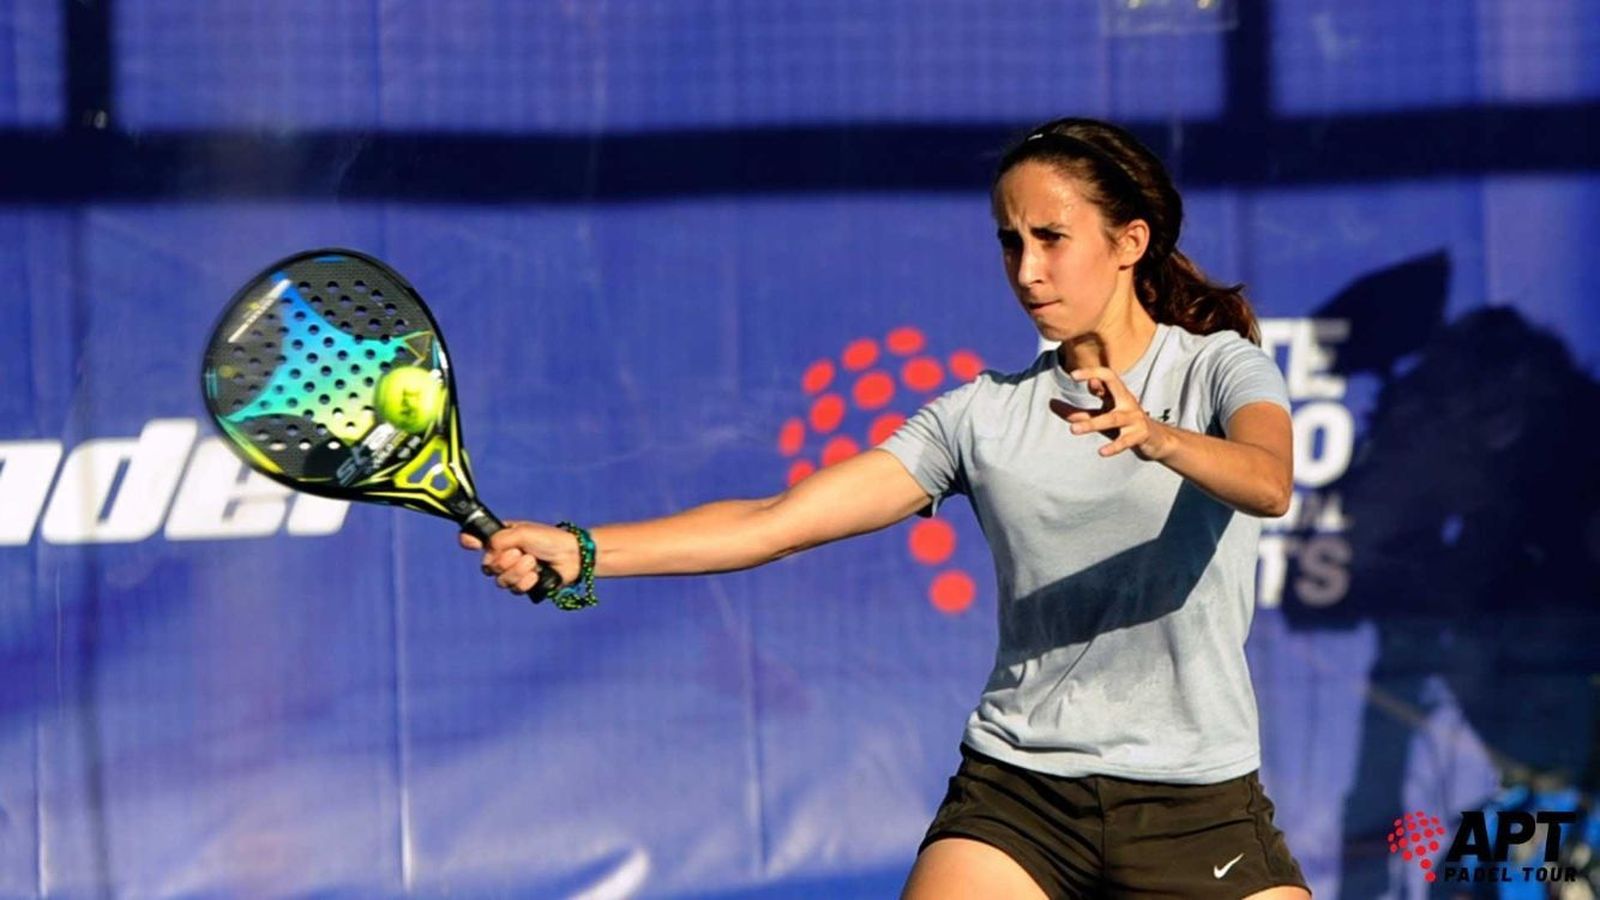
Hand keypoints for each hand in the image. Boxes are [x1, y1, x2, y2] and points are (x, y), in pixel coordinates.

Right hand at [459, 521, 581, 593]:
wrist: (572, 556)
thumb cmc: (549, 539)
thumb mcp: (523, 532)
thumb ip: (501, 538)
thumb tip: (487, 548)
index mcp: (501, 538)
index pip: (474, 539)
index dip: (469, 541)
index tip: (472, 544)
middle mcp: (503, 555)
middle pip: (487, 566)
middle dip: (504, 561)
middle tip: (521, 553)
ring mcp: (513, 571)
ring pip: (500, 581)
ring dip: (518, 571)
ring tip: (533, 562)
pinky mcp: (524, 585)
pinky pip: (514, 590)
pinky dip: (526, 582)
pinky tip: (536, 574)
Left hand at [1049, 366, 1175, 460]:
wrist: (1155, 440)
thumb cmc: (1123, 425)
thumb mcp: (1102, 416)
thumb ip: (1079, 412)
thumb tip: (1051, 404)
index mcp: (1118, 394)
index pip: (1107, 375)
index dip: (1091, 372)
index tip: (1072, 375)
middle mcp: (1127, 402)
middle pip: (1111, 387)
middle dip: (1095, 382)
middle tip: (1072, 378)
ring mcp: (1134, 418)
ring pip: (1112, 418)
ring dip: (1092, 424)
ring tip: (1073, 430)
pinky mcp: (1140, 435)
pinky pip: (1125, 440)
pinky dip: (1114, 446)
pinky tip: (1101, 452)